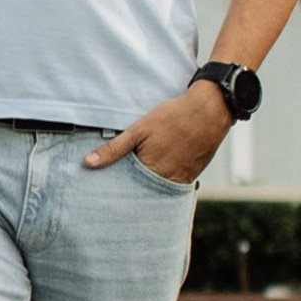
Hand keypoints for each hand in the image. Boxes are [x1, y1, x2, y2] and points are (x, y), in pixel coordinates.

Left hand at [86, 81, 229, 185]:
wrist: (212, 108)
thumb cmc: (174, 116)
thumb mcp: (139, 129)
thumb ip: (114, 149)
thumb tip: (88, 163)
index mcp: (153, 170)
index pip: (128, 189)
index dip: (117, 189)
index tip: (105, 191)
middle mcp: (169, 179)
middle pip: (145, 191)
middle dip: (132, 191)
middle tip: (117, 191)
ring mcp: (185, 177)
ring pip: (161, 188)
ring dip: (149, 187)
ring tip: (137, 181)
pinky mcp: (195, 172)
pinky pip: (176, 183)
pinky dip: (165, 181)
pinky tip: (157, 173)